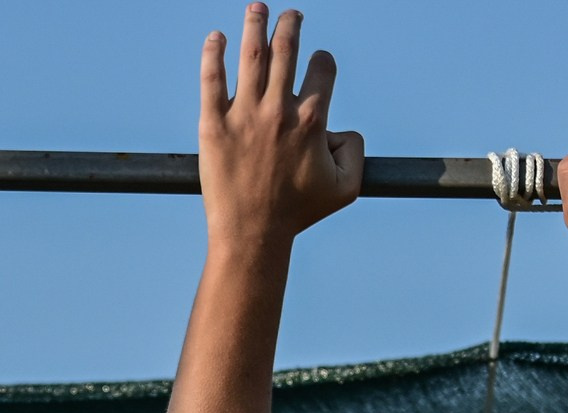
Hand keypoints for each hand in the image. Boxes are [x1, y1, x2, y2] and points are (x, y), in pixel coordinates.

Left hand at [198, 5, 362, 258]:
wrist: (252, 234)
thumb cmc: (299, 213)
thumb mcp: (347, 188)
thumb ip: (355, 150)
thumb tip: (341, 128)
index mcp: (312, 120)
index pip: (322, 69)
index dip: (323, 62)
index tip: (318, 66)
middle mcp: (279, 109)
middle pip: (286, 48)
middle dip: (291, 24)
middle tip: (291, 16)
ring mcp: (244, 114)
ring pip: (251, 52)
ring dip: (255, 23)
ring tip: (257, 7)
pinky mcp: (213, 124)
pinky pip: (212, 78)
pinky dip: (215, 52)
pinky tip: (217, 37)